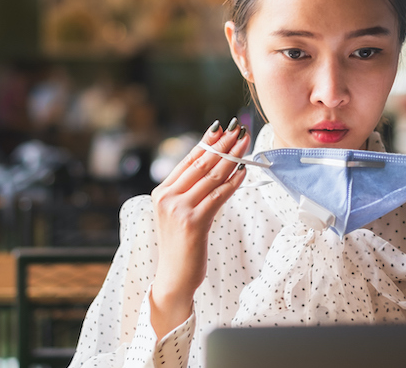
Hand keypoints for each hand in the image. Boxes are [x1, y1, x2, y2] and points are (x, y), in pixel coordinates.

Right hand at [150, 118, 250, 336]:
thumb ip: (189, 191)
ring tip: (244, 144)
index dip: (207, 142)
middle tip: (237, 129)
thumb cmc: (181, 245)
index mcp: (161, 192)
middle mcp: (167, 198)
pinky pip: (218, 196)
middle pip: (201, 164)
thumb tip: (214, 163)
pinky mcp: (193, 222)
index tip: (222, 128)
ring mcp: (178, 210)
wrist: (174, 277)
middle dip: (222, 145)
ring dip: (231, 158)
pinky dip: (233, 183)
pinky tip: (243, 172)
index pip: (188, 160)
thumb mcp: (179, 213)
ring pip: (211, 177)